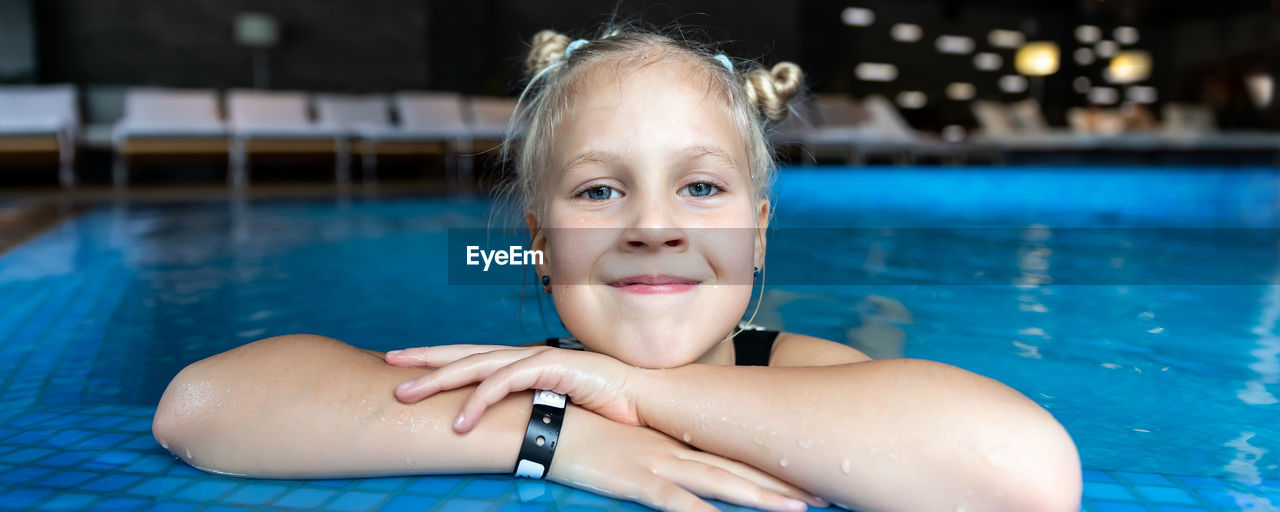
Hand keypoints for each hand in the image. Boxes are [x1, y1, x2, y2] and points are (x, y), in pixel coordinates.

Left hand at [387, 345, 643, 431]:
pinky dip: (480, 400)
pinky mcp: (553, 367)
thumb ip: (529, 411)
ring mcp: (538, 358)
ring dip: (438, 381)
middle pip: (463, 353)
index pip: (470, 357)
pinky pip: (507, 382)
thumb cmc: (606, 408)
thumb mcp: (556, 409)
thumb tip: (502, 429)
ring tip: (405, 397)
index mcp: (523, 363)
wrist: (648, 399)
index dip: (436, 358)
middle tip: (386, 364)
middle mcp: (525, 355)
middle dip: (423, 358)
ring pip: (476, 365)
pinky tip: (460, 421)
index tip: (402, 364)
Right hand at [551, 404, 823, 511]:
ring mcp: (658, 463)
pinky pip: (676, 503)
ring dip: (762, 497)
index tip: (805, 473)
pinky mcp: (637, 479)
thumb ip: (650, 448)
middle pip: (738, 469)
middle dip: (781, 484)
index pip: (730, 453)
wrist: (544, 419)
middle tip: (824, 495)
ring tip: (800, 509)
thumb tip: (671, 461)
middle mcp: (674, 448)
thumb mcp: (623, 439)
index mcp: (673, 438)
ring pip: (721, 483)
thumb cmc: (578, 429)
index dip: (768, 465)